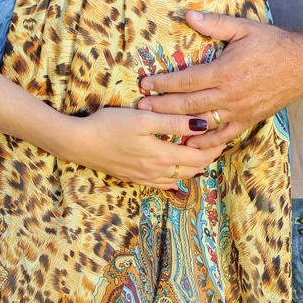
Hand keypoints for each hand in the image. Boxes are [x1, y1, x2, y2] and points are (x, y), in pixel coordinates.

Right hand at [63, 106, 226, 189]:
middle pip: (191, 170)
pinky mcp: (133, 178)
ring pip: (177, 179)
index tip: (223, 136)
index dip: (214, 149)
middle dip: (207, 158)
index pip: (199, 158)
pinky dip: (174, 179)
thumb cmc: (110, 125)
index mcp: (161, 157)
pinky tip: (176, 176)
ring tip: (202, 153)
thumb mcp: (143, 118)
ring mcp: (144, 178)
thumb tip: (202, 125)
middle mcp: (156, 172)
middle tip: (218, 143)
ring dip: (192, 168)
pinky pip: (161, 184)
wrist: (79, 143)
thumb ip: (173, 122)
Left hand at [137, 11, 302, 148]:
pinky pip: (223, 135)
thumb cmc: (272, 44)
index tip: (145, 84)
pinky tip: (190, 144)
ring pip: (201, 122)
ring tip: (157, 124)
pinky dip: (205, 142)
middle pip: (187, 105)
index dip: (163, 83)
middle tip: (140, 106)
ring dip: (177, 124)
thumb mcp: (243, 28)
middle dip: (161, 106)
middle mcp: (229, 95)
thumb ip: (214, 24)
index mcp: (225, 72)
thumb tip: (188, 15)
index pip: (185, 81)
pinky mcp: (249, 120)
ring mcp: (239, 111)